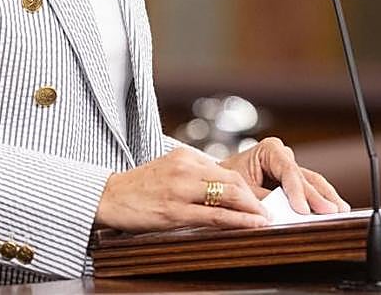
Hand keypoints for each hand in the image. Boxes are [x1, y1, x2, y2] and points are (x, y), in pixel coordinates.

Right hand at [95, 148, 270, 231]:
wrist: (107, 197)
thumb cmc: (138, 188)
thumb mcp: (168, 171)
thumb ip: (193, 176)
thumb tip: (221, 191)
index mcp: (185, 156)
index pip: (227, 171)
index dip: (250, 187)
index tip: (265, 198)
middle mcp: (185, 168)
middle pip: (233, 181)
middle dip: (257, 198)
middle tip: (273, 211)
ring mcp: (180, 189)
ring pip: (228, 195)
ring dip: (253, 209)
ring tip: (267, 220)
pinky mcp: (174, 211)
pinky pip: (214, 215)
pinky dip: (238, 220)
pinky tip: (253, 225)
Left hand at [219, 137, 347, 214]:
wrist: (221, 182)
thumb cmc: (227, 181)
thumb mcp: (240, 188)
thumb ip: (260, 199)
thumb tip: (279, 212)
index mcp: (269, 149)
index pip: (288, 171)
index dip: (297, 191)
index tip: (303, 210)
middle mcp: (283, 155)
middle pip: (304, 177)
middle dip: (317, 196)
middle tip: (331, 212)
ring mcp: (290, 168)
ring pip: (313, 182)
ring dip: (326, 197)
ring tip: (340, 211)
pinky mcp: (294, 182)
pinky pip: (310, 189)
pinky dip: (321, 200)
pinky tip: (334, 209)